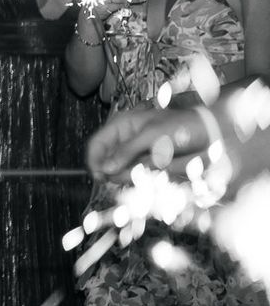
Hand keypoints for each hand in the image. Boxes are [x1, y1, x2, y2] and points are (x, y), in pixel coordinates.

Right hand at [86, 107, 207, 177]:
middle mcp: (126, 141)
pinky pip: (137, 178)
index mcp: (122, 126)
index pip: (97, 144)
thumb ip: (127, 151)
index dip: (94, 160)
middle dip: (115, 172)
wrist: (210, 134)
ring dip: (132, 176)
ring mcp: (138, 155)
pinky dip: (142, 180)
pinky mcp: (149, 166)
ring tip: (151, 170)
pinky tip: (155, 174)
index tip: (100, 176)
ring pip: (122, 173)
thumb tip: (105, 168)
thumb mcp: (151, 135)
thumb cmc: (181, 126)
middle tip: (129, 177)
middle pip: (107, 162)